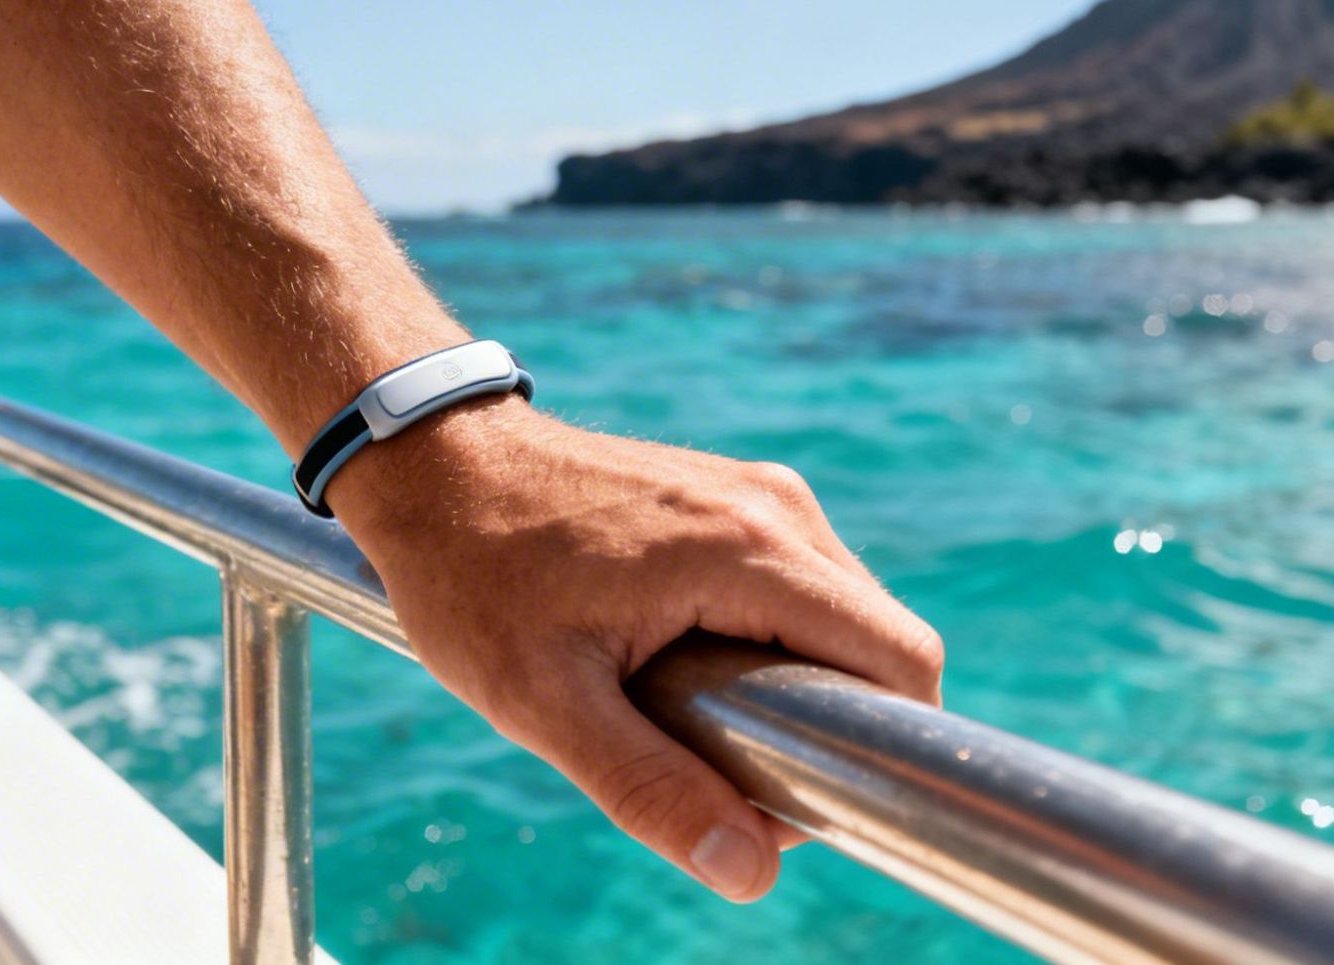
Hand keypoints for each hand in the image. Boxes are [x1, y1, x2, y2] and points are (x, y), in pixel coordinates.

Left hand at [328, 396, 944, 902]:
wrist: (433, 463)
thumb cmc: (473, 576)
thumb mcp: (542, 701)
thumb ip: (648, 787)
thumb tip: (752, 871)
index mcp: (748, 550)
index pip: (900, 660)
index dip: (877, 748)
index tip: (793, 795)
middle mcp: (776, 507)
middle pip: (876, 645)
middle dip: (829, 727)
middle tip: (718, 769)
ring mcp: (758, 492)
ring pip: (839, 619)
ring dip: (795, 685)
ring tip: (685, 714)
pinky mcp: (735, 494)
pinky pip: (796, 587)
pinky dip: (766, 643)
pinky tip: (679, 664)